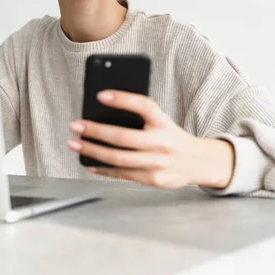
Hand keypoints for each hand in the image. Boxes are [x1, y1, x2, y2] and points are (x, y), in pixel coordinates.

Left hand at [67, 90, 234, 188]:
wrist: (199, 162)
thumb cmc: (171, 137)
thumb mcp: (162, 121)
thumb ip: (139, 118)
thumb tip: (102, 114)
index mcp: (164, 122)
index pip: (143, 105)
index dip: (122, 99)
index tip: (99, 95)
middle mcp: (162, 142)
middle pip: (123, 137)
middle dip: (94, 131)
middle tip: (75, 125)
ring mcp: (158, 163)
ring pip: (118, 158)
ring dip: (92, 151)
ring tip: (75, 143)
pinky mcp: (154, 180)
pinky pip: (123, 174)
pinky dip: (102, 169)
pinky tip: (88, 162)